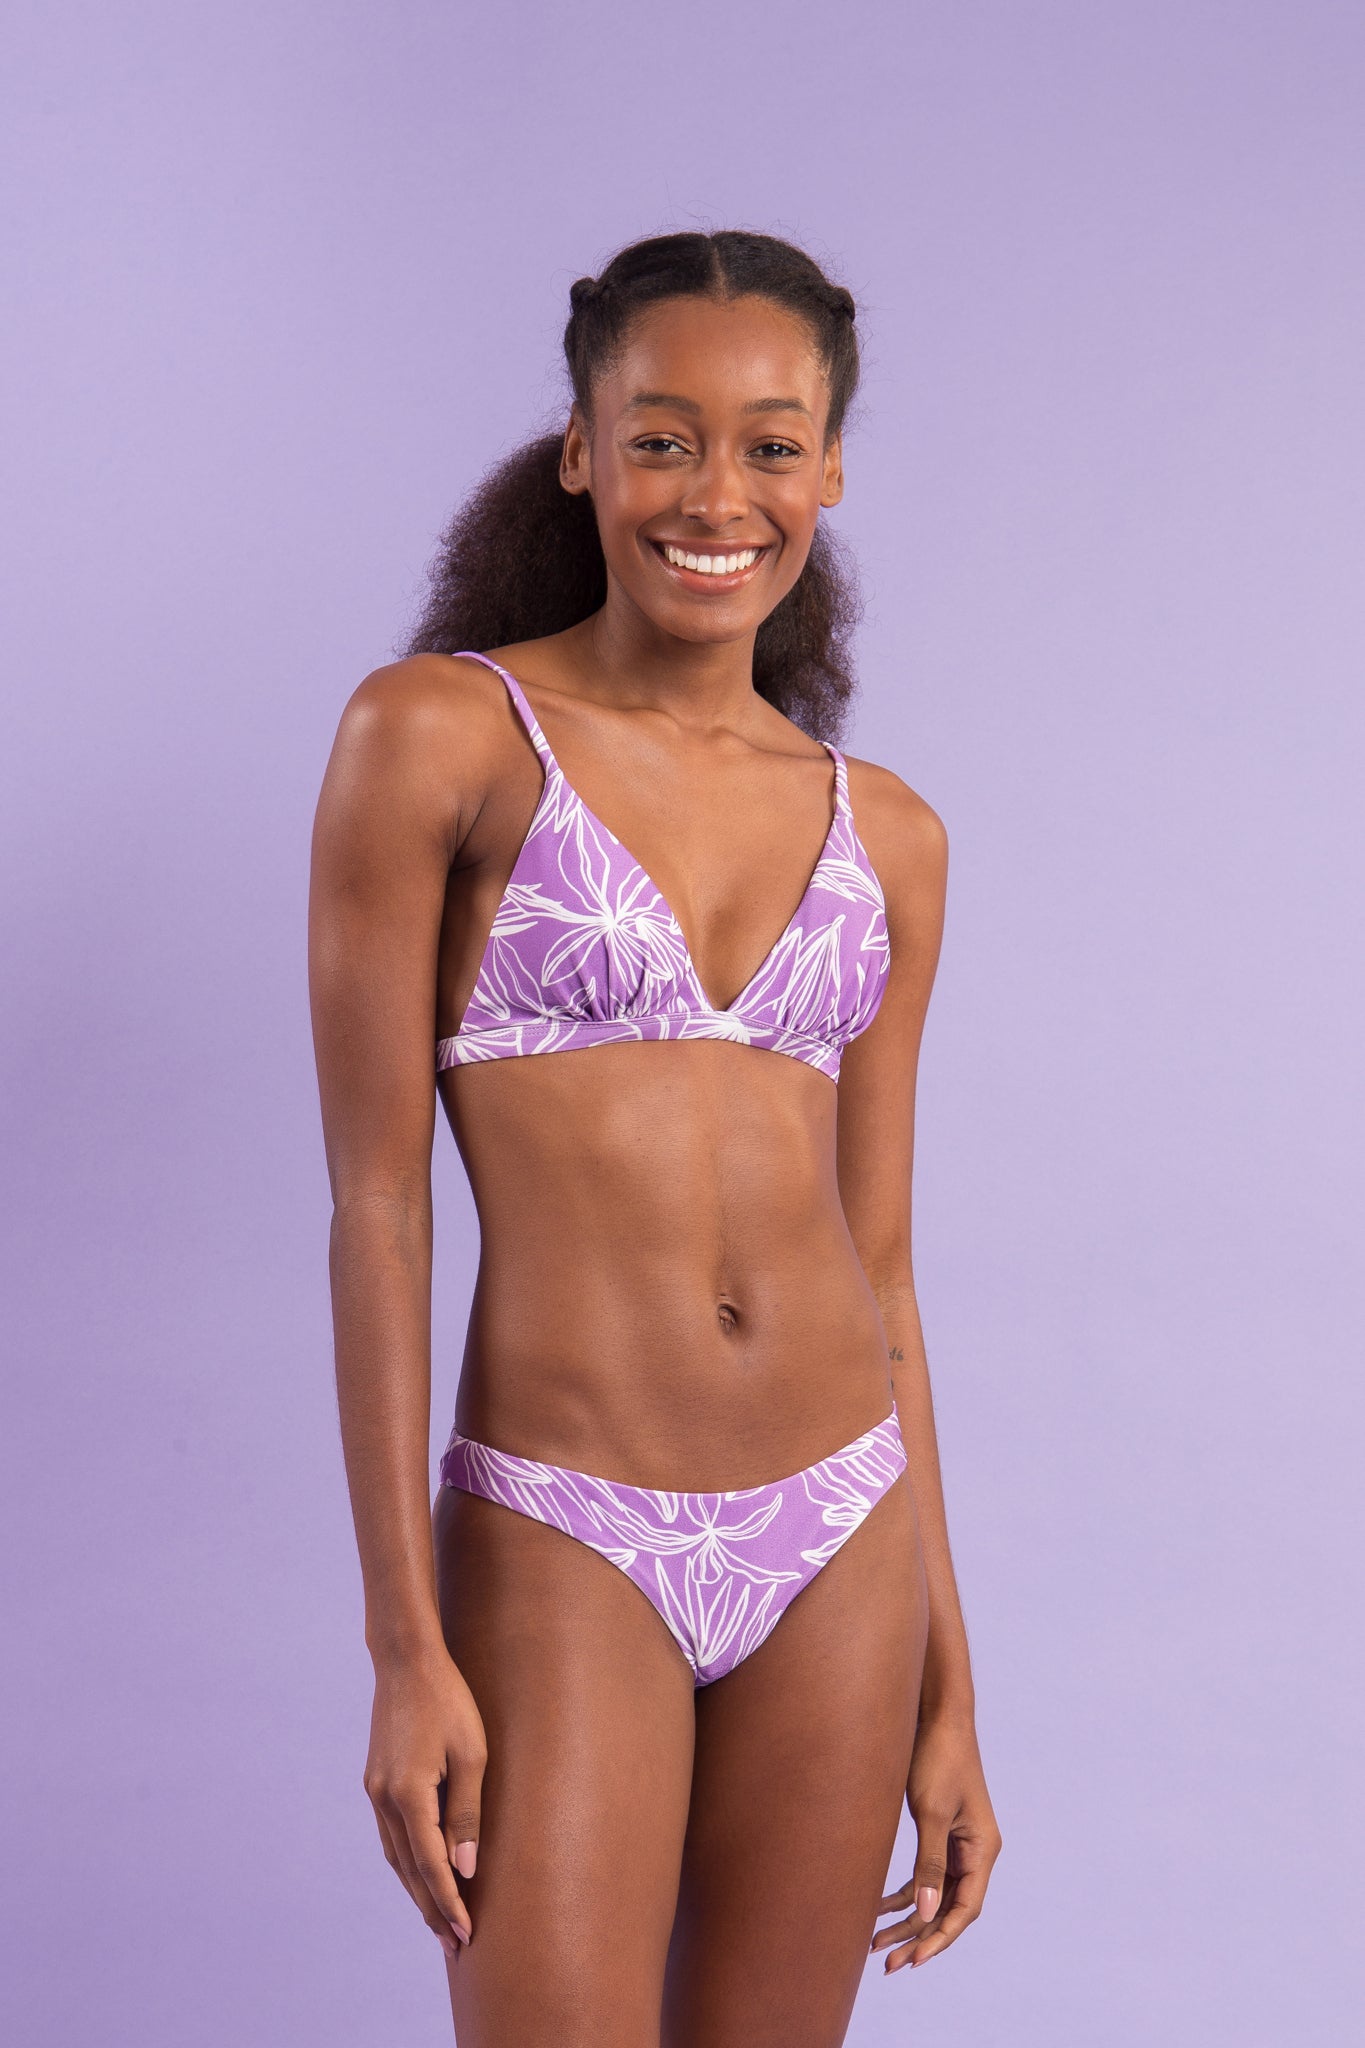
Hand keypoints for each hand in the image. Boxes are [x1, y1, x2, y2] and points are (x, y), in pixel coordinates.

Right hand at [363, 1643, 488, 1959]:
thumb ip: (467, 1813)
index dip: (449, 1903)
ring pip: (396, 1857)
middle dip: (432, 1909)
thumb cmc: (449, 1701)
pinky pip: (391, 1836)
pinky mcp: (376, 1782)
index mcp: (408, 1794)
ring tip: (439, 1921)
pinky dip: (407, 1863)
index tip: (466, 1934)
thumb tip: (466, 1869)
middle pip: (409, 1870)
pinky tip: (421, 1874)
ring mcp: (375, 1791)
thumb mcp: (471, 1754)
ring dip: (417, 1891)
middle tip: (454, 1945)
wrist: (406, 1661)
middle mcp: (384, 1799)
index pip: (431, 1864)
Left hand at [872, 1711, 1001, 1974]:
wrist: (935, 1713)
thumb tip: (923, 1912)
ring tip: (875, 1944)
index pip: (964, 1909)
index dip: (939, 1938)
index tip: (913, 1961)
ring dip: (907, 1919)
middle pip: (948, 1908)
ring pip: (933, 1895)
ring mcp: (958, 1842)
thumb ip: (929, 1864)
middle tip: (887, 1965)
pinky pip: (924, 1874)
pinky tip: (877, 1906)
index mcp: (982, 1849)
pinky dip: (903, 1892)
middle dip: (918, 1937)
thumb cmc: (938, 1757)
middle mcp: (974, 1851)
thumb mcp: (932, 1813)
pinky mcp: (939, 1831)